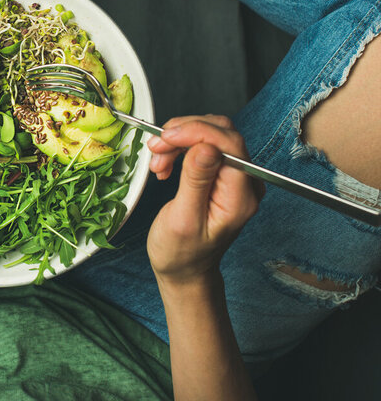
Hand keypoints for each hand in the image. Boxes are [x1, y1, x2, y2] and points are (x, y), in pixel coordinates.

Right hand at [146, 116, 263, 285]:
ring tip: (158, 161)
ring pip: (210, 134)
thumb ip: (196, 181)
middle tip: (156, 148)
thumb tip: (206, 147)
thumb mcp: (183, 219)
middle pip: (221, 133)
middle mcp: (245, 183)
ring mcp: (234, 176)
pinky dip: (180, 146)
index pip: (229, 144)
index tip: (166, 137)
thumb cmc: (182, 252)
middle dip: (184, 133)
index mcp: (240, 197)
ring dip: (178, 140)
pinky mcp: (221, 172)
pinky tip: (166, 162)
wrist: (184, 268)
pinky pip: (203, 144)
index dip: (196, 132)